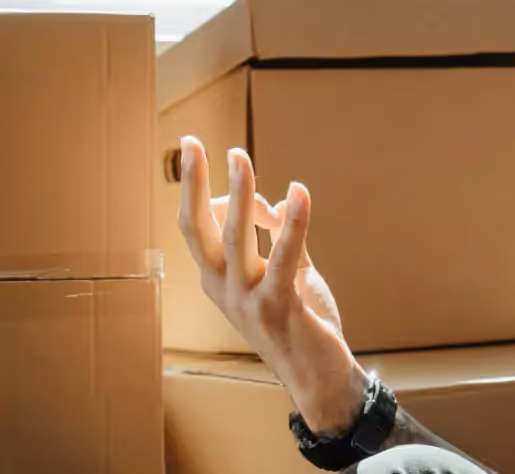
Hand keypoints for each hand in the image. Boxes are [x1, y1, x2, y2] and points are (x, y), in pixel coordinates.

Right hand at [176, 136, 366, 431]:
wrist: (318, 376)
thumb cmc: (301, 322)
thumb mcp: (288, 273)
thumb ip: (281, 236)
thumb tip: (275, 199)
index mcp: (218, 280)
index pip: (198, 228)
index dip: (202, 192)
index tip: (209, 157)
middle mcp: (223, 288)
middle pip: (198, 228)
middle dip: (193, 183)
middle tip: (191, 142)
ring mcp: (247, 299)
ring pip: (236, 237)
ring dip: (239, 193)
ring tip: (239, 157)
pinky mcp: (278, 306)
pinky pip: (282, 257)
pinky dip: (291, 222)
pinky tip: (299, 194)